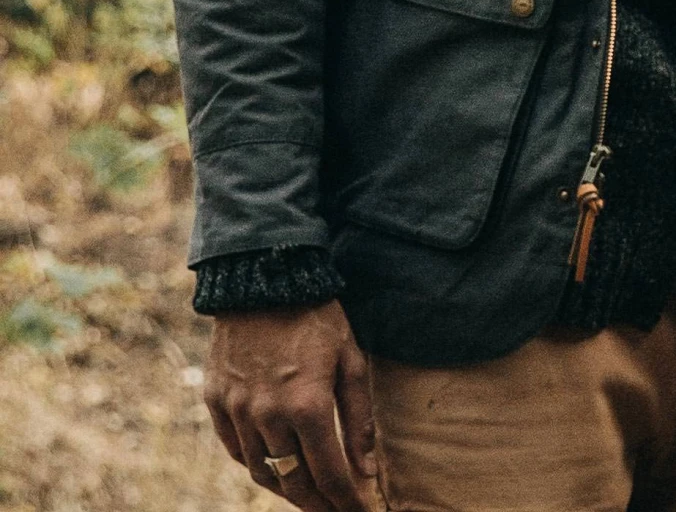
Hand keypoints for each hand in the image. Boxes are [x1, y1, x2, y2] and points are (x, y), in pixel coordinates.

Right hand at [205, 300, 378, 511]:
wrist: (264, 279)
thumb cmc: (317, 316)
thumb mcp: (350, 359)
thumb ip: (359, 417)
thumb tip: (367, 469)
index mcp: (307, 405)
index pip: (329, 473)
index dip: (345, 500)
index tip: (359, 511)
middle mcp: (268, 416)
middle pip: (292, 481)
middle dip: (317, 504)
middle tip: (334, 510)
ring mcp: (237, 411)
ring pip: (261, 471)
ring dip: (285, 489)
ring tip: (307, 494)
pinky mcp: (216, 401)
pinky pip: (235, 449)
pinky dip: (256, 465)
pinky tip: (273, 466)